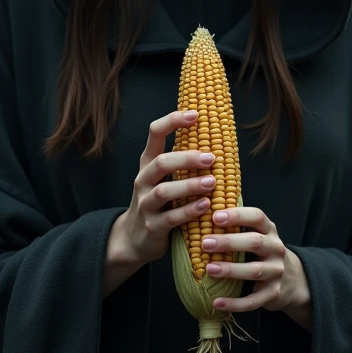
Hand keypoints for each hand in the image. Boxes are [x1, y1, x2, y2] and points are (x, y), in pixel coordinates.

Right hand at [117, 110, 217, 265]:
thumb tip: (217, 138)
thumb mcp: (165, 178)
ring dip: (189, 185)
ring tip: (211, 182)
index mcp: (149, 162)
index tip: (195, 114)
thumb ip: (183, 161)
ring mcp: (146, 204)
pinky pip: (170, 218)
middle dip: (186, 158)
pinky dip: (189, 211)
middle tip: (211, 157)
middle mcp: (144, 180)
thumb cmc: (160, 202)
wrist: (134, 238)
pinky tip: (206, 206)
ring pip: (164, 191)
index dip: (173, 121)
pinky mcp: (152, 226)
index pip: (155, 133)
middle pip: (160, 162)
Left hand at [200, 206, 310, 314]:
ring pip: (255, 271)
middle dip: (229, 242)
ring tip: (209, 269)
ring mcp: (276, 271)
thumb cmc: (261, 252)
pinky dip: (235, 303)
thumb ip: (236, 226)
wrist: (292, 279)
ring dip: (231, 270)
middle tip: (205, 243)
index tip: (215, 217)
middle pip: (255, 242)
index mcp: (269, 230)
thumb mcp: (256, 234)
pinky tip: (216, 303)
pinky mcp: (273, 293)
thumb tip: (201, 213)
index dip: (237, 215)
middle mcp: (275, 248)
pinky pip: (253, 300)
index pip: (257, 217)